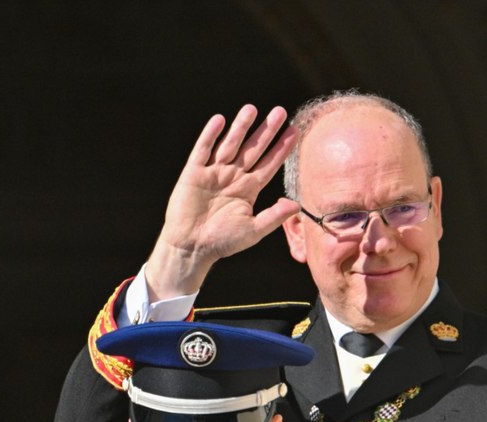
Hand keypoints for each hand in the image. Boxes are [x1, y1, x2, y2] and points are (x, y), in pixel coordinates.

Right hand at [144, 104, 299, 299]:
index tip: (294, 131)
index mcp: (248, 189)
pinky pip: (203, 150)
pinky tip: (219, 120)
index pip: (269, 164)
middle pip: (253, 149)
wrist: (190, 247)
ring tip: (252, 109)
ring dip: (240, 127)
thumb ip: (274, 217)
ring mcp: (213, 173)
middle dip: (266, 131)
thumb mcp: (253, 231)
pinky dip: (210, 135)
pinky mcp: (193, 173)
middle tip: (280, 112)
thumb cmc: (222, 242)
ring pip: (230, 144)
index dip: (282, 148)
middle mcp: (233, 177)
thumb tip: (296, 204)